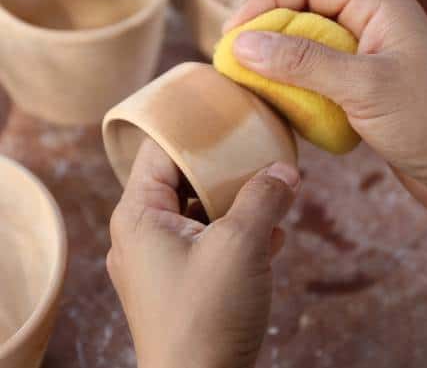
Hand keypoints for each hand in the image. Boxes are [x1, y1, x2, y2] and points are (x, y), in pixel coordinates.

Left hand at [107, 138, 299, 367]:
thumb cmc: (207, 316)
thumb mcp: (241, 245)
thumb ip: (264, 198)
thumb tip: (286, 170)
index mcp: (138, 215)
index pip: (159, 150)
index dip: (191, 129)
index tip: (223, 113)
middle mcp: (142, 234)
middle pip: (184, 179)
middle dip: (224, 169)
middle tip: (257, 152)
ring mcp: (160, 260)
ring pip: (201, 212)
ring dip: (236, 203)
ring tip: (272, 193)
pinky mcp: (181, 282)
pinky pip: (208, 241)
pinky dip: (237, 233)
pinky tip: (272, 234)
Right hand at [225, 0, 426, 240]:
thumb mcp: (363, 85)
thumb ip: (303, 62)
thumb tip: (244, 44)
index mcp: (378, 8)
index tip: (234, 31)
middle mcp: (370, 28)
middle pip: (305, 14)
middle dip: (268, 34)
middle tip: (234, 60)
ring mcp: (365, 62)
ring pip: (308, 50)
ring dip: (278, 65)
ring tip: (250, 84)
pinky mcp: (360, 93)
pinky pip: (317, 81)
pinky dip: (295, 90)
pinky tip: (280, 106)